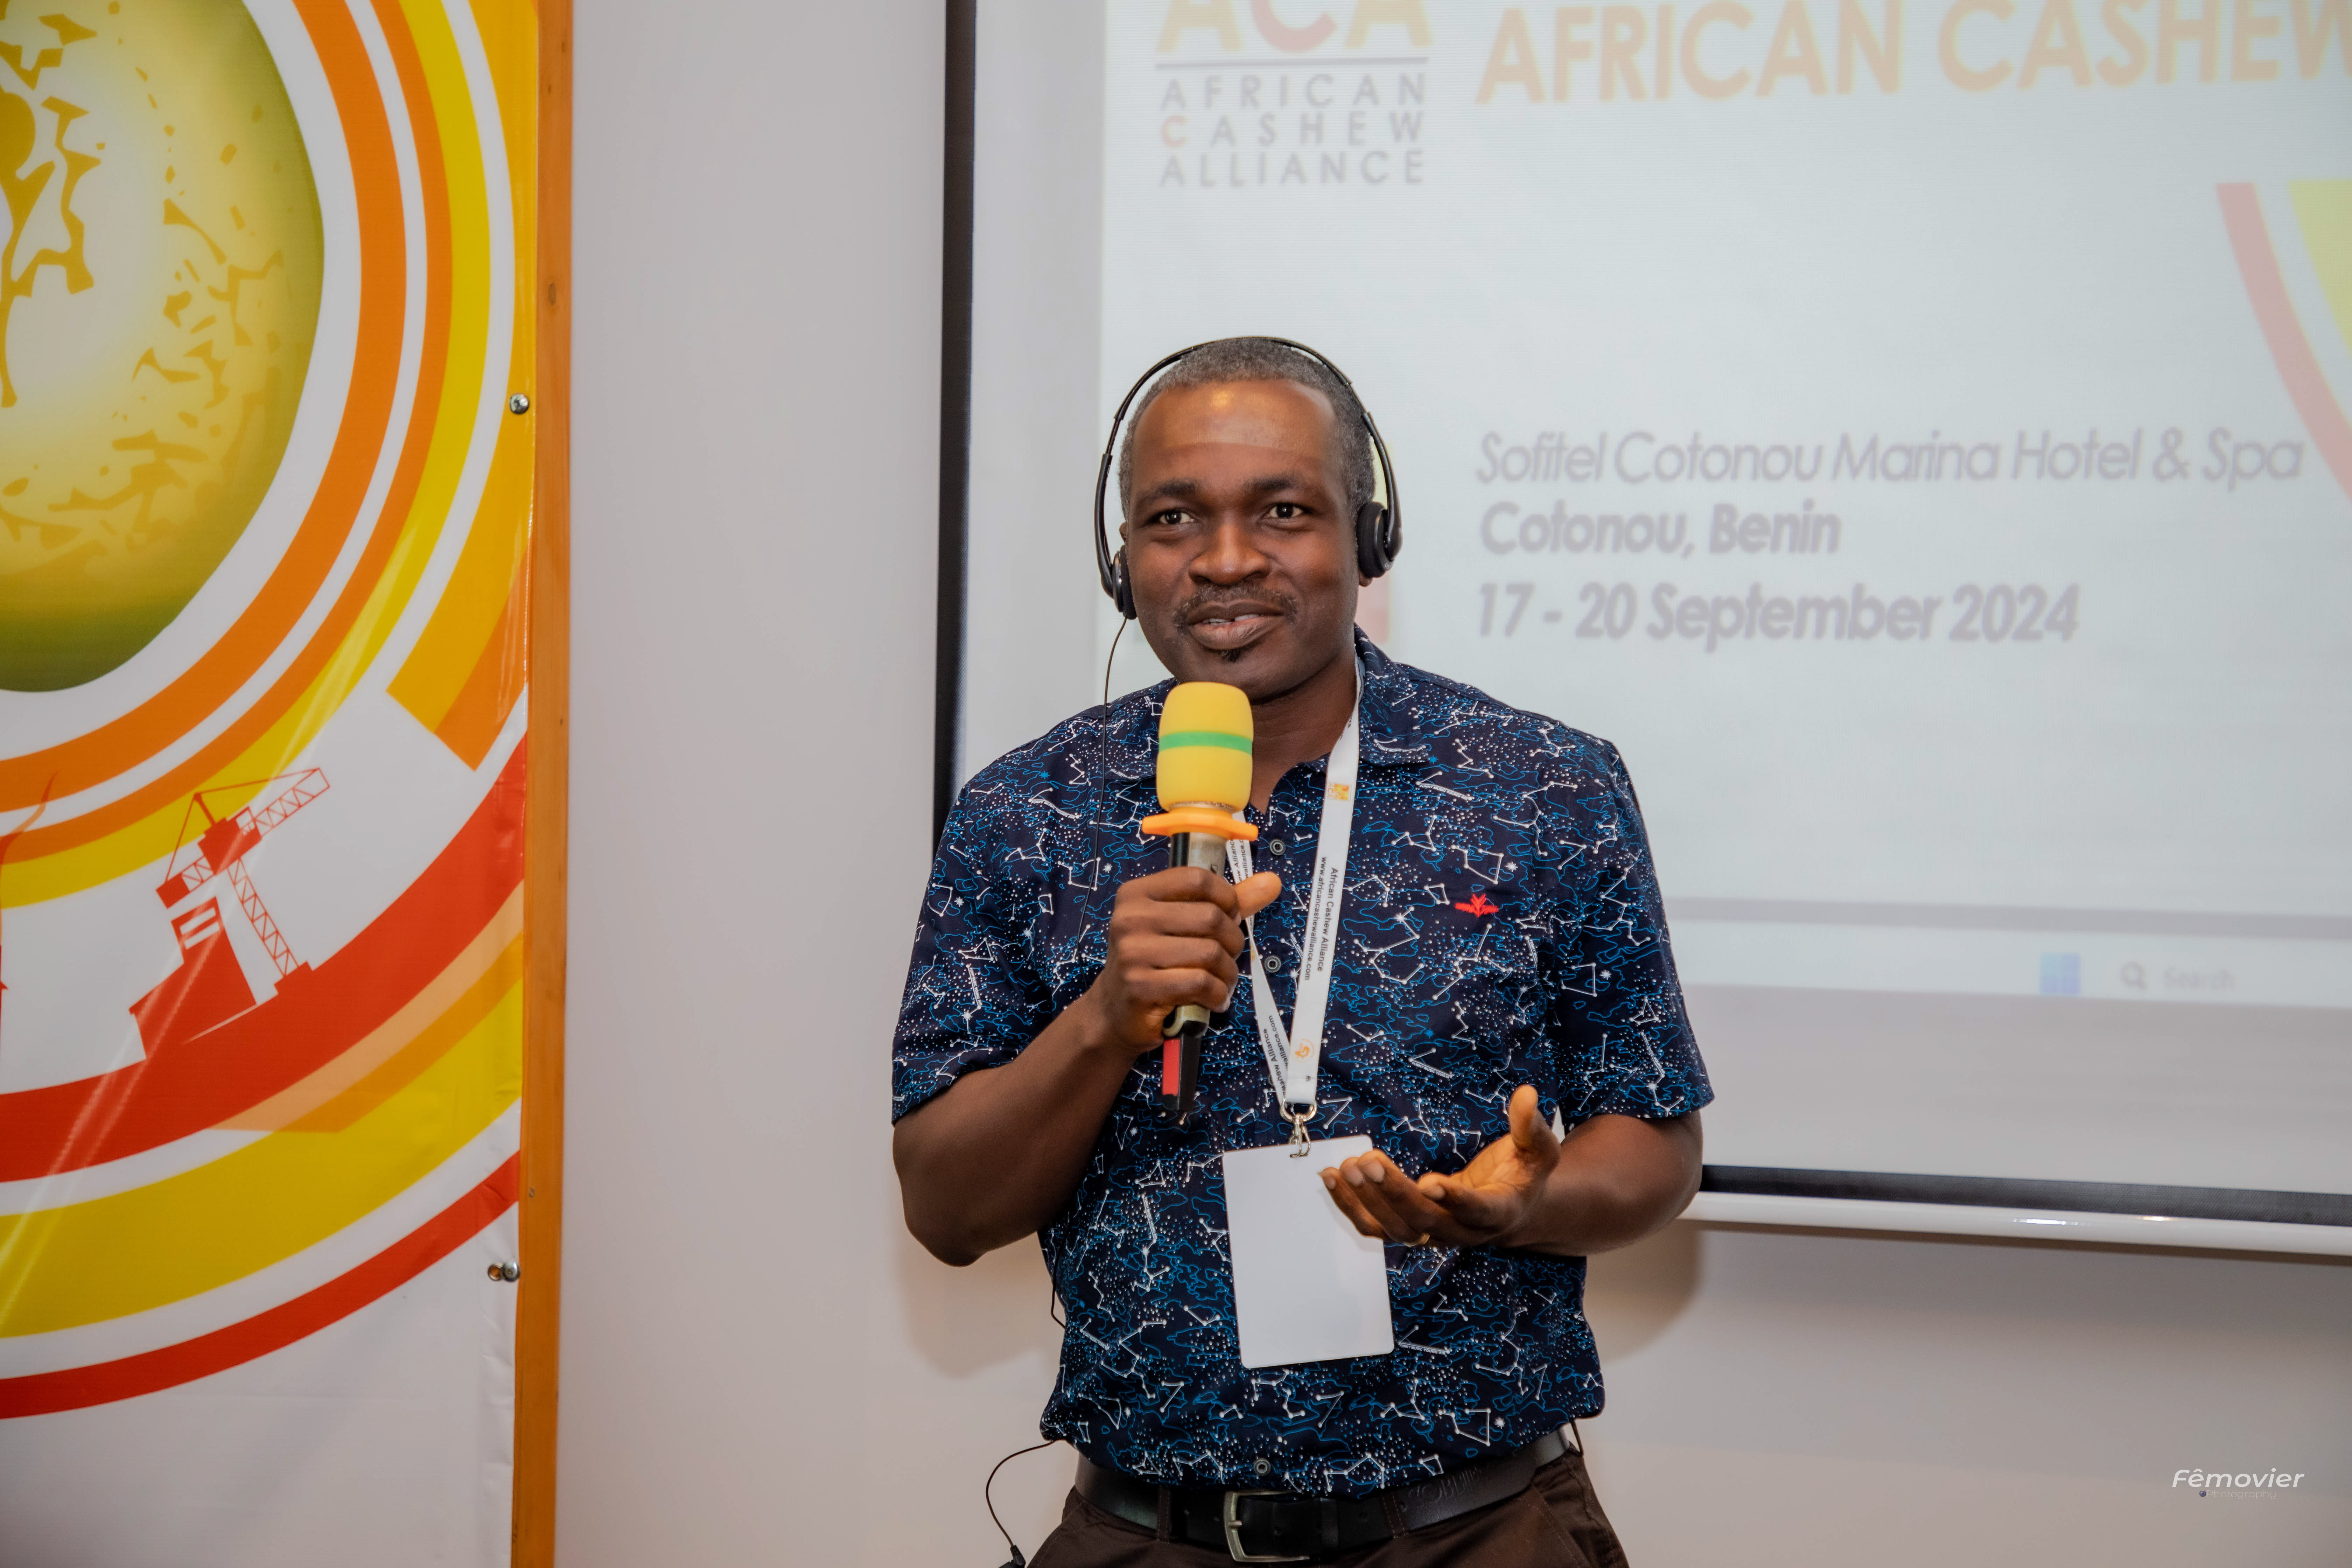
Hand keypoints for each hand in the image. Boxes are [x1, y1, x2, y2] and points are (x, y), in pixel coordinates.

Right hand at [1082, 865, 1281, 1055]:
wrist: (1115, 1012)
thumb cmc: (1153, 964)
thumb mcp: (1180, 925)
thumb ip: (1224, 903)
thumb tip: (1270, 882)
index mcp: (1137, 895)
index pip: (1197, 878)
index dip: (1226, 898)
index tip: (1228, 916)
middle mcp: (1131, 919)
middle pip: (1210, 917)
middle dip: (1231, 941)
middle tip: (1226, 957)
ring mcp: (1133, 953)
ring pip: (1210, 953)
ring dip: (1227, 973)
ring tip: (1220, 981)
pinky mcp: (1141, 987)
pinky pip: (1202, 983)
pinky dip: (1217, 994)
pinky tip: (1212, 999)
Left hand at [1321, 1085, 1561, 1248]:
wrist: (1512, 1209)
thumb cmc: (1523, 1175)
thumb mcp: (1538, 1150)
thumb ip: (1531, 1126)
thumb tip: (1526, 1095)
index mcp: (1499, 1211)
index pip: (1476, 1210)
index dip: (1455, 1199)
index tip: (1431, 1182)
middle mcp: (1463, 1231)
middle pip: (1425, 1221)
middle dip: (1394, 1193)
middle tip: (1369, 1161)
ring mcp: (1434, 1234)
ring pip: (1396, 1229)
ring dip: (1368, 1200)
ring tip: (1346, 1167)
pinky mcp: (1411, 1230)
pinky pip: (1376, 1227)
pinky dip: (1351, 1207)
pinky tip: (1331, 1179)